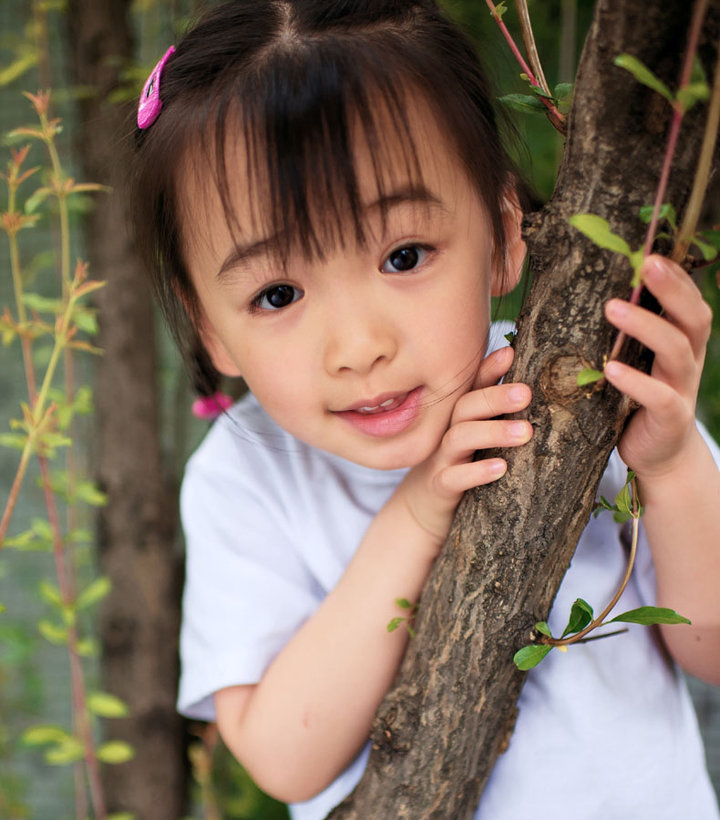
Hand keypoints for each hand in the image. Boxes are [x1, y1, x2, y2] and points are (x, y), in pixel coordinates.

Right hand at [398, 344, 532, 543]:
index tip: (510, 353)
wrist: (422, 509)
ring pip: (459, 438)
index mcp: (457, 416)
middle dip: (495, 397)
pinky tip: (500, 468)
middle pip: (465, 407)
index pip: (471, 387)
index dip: (488, 369)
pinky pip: (453, 478)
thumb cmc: (458, 464)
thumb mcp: (473, 436)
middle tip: (526, 393)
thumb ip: (493, 413)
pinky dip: (476, 472)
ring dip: (493, 432)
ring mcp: (440, 459)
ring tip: (525, 431)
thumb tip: (531, 386)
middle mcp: (446, 431)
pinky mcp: (438, 488)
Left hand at [603, 254, 712, 477]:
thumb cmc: (635, 399)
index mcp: (682, 342)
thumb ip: (623, 333)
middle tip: (645, 264)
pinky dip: (636, 382)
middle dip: (672, 288)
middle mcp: (688, 361)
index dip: (676, 276)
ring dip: (646, 326)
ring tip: (613, 308)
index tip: (651, 251)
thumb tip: (587, 291)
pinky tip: (611, 369)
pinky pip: (659, 397)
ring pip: (676, 351)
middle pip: (693, 317)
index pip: (689, 301)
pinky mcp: (671, 418)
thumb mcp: (634, 361)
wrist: (656, 453)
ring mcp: (683, 390)